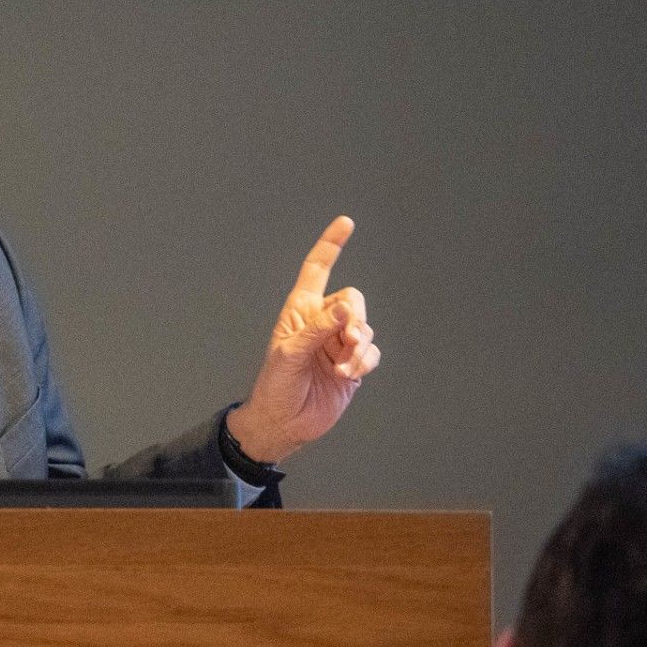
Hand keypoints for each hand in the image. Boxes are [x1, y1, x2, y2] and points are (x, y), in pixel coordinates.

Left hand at [225, 216, 380, 462]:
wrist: (285, 423)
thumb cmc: (275, 386)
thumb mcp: (289, 355)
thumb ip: (318, 330)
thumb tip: (346, 309)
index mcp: (301, 311)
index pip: (317, 270)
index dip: (331, 246)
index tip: (346, 223)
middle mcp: (322, 322)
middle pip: (354, 300)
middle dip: (355, 318)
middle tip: (347, 340)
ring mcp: (339, 343)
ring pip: (365, 328)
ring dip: (357, 348)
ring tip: (340, 368)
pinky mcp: (353, 364)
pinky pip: (372, 352)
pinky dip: (364, 362)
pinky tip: (348, 374)